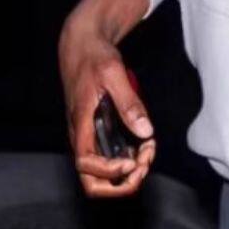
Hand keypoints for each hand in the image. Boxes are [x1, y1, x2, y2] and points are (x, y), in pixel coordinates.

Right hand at [60, 21, 156, 198]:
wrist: (82, 45)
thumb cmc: (94, 57)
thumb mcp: (113, 73)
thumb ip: (129, 103)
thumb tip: (145, 131)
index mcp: (79, 124)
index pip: (86, 164)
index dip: (110, 171)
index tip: (132, 160)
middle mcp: (81, 137)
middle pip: (91, 182)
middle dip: (120, 183)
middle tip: (144, 164)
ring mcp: (88, 137)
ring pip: (103, 175)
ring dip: (128, 174)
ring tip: (149, 152)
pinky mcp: (97, 134)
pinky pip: (110, 160)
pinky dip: (129, 161)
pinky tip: (145, 145)